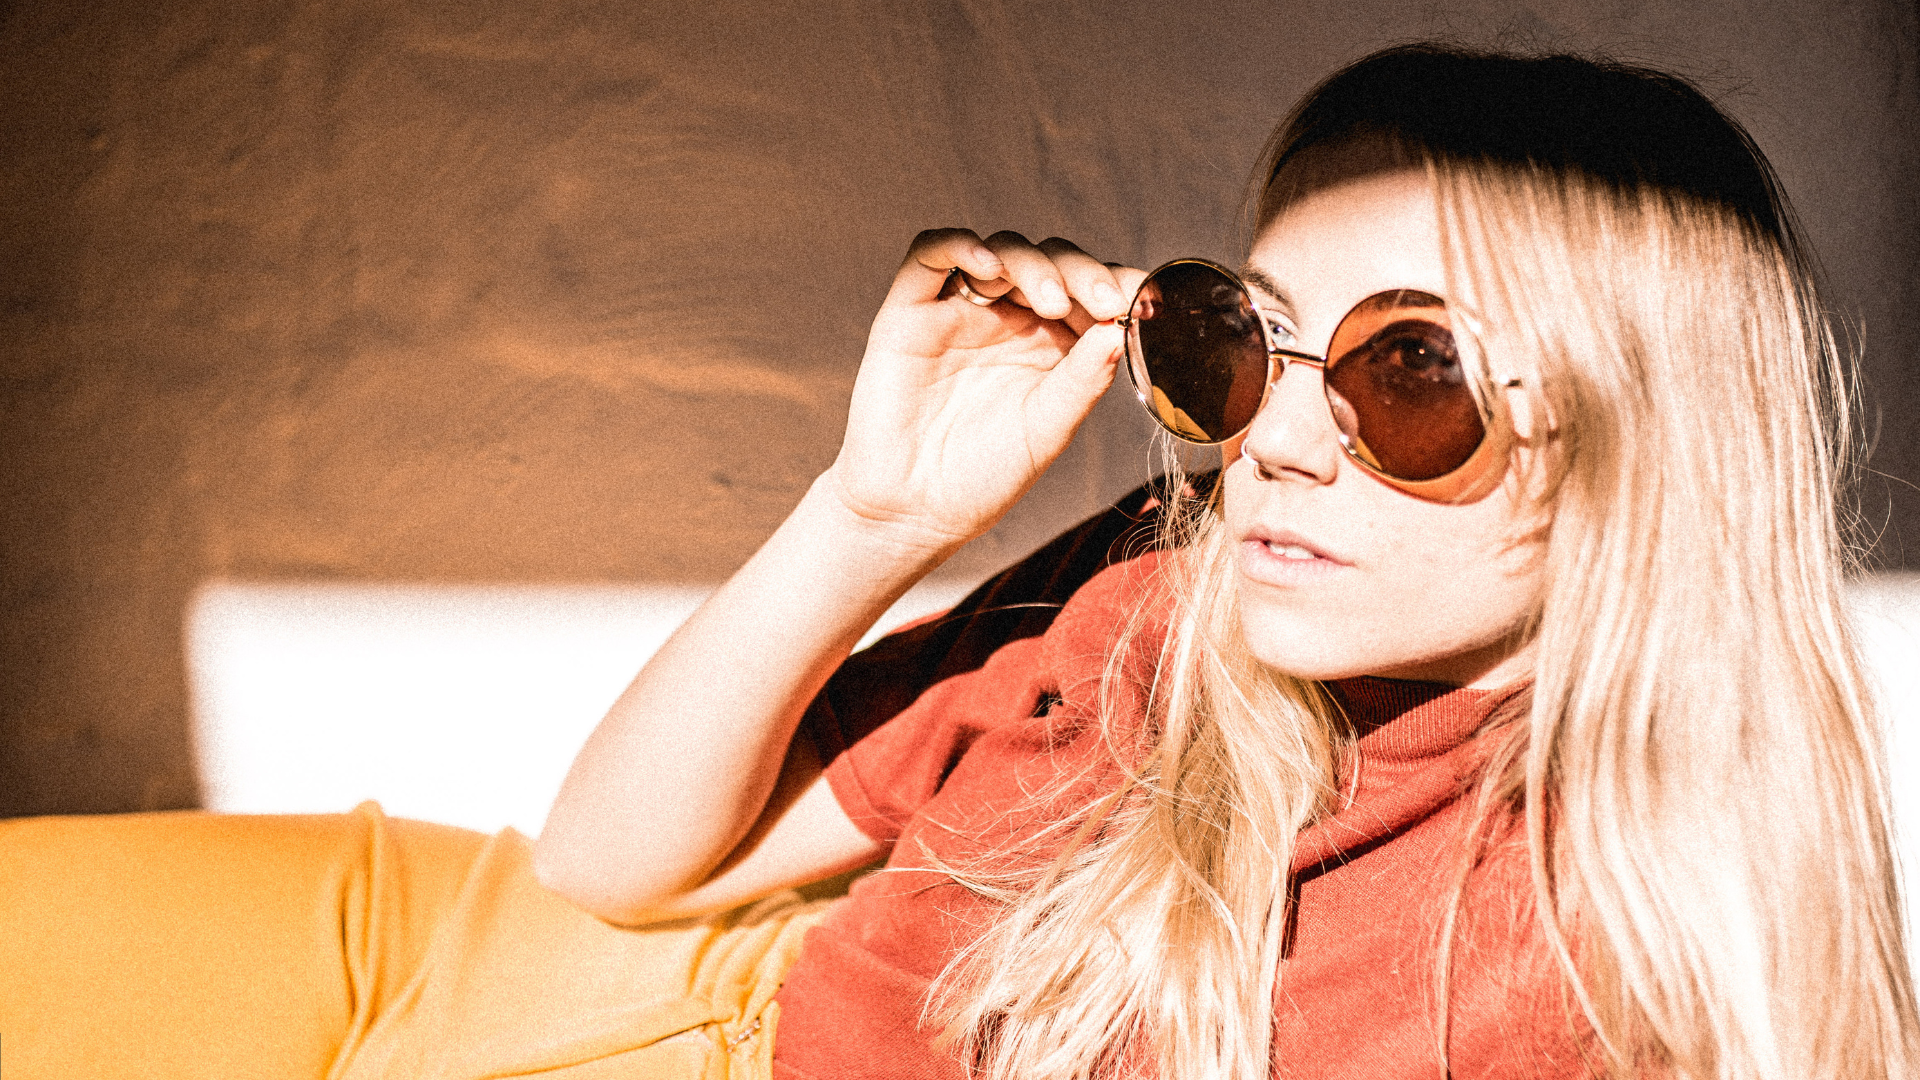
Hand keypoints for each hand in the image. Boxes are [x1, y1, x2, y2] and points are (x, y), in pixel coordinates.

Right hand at [828, 228, 1144, 552]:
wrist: (913, 512)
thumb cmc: (983, 477)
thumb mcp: (1049, 428)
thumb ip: (1084, 378)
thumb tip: (1122, 328)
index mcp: (1050, 343)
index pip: (1089, 291)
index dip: (1119, 284)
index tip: (1146, 300)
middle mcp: (1008, 318)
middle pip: (1051, 262)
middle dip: (1083, 273)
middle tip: (1104, 301)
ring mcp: (960, 310)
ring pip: (1002, 252)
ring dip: (1033, 265)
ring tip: (1050, 302)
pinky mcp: (910, 311)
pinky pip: (930, 256)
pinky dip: (960, 247)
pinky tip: (988, 267)